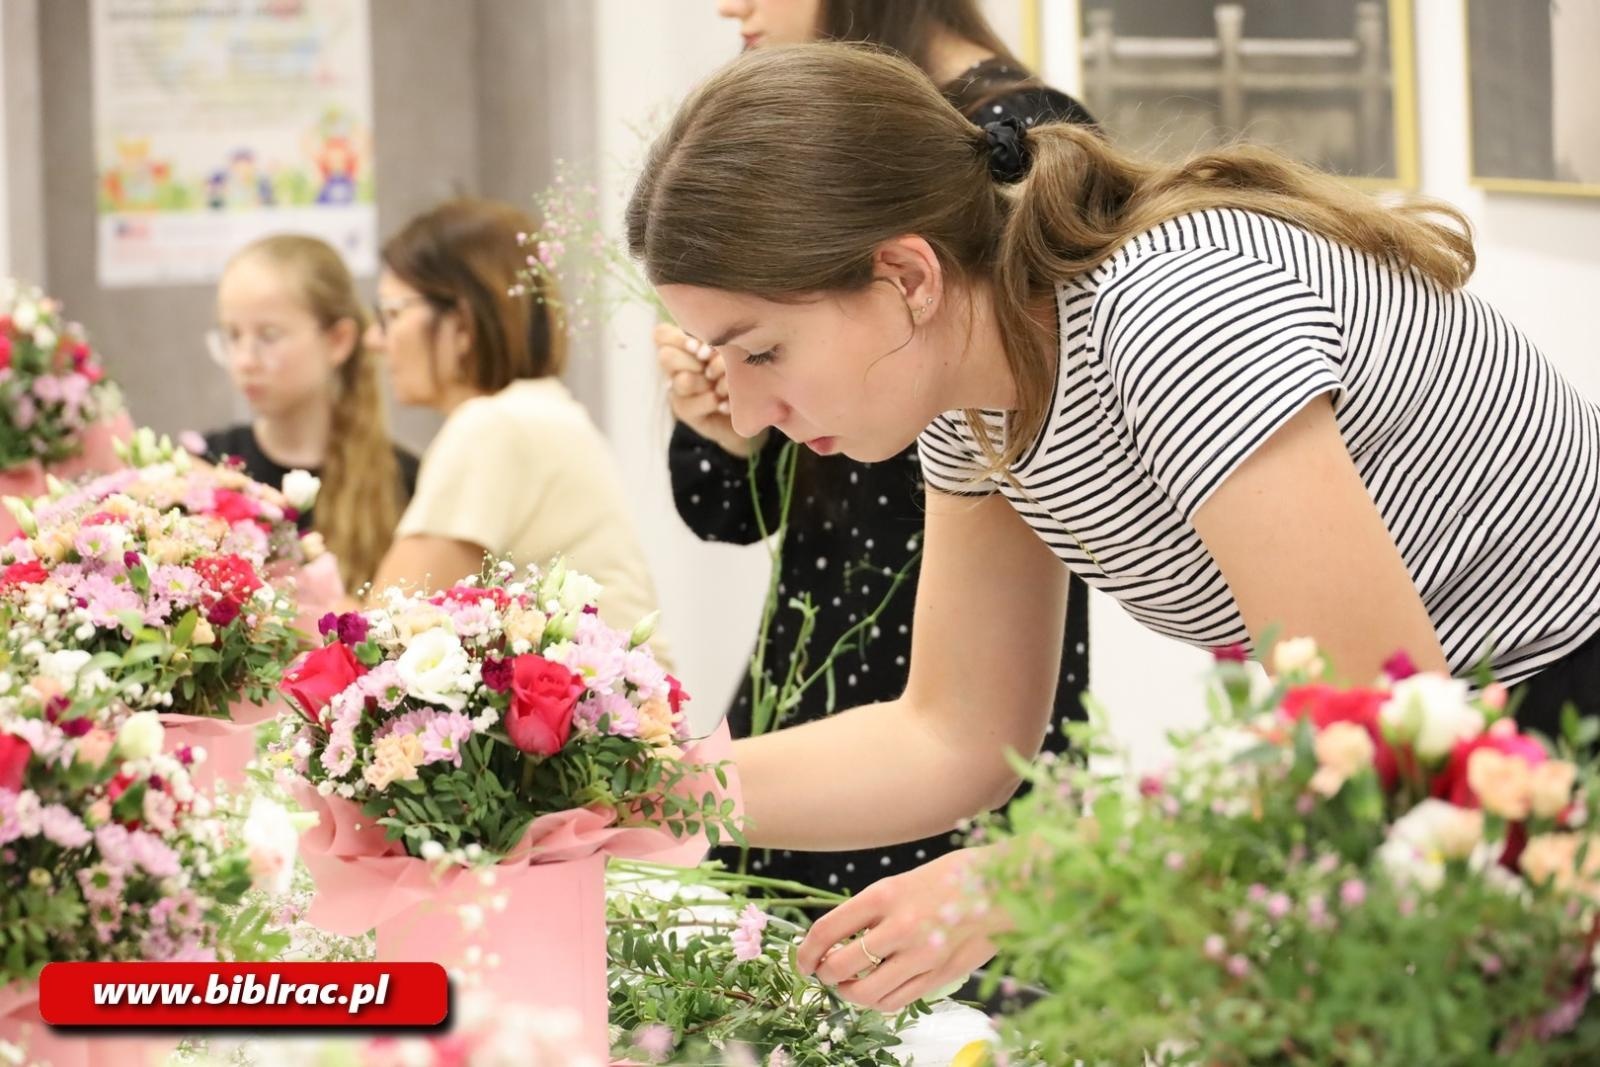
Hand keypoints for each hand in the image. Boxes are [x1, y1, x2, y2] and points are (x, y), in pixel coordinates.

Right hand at [655, 322, 767, 457]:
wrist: (751, 409)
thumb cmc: (742, 372)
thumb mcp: (732, 352)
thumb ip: (718, 345)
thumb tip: (707, 351)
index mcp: (682, 346)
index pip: (661, 335)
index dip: (679, 339)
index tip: (700, 349)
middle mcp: (674, 367)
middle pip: (666, 356)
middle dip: (694, 361)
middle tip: (713, 371)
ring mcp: (677, 390)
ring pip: (682, 380)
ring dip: (707, 383)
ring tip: (724, 388)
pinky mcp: (684, 412)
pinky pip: (690, 405)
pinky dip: (712, 402)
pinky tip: (725, 404)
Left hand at [796, 848, 1009, 1012]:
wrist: (1006, 886)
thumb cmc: (955, 877)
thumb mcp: (903, 881)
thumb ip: (872, 909)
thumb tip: (839, 936)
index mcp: (884, 895)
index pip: (826, 930)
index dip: (806, 951)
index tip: (803, 959)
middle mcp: (899, 927)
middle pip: (840, 968)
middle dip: (824, 974)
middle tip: (825, 971)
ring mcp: (921, 955)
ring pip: (866, 993)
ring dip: (850, 993)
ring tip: (849, 983)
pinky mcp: (940, 975)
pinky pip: (896, 1000)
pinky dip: (879, 1000)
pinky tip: (877, 988)